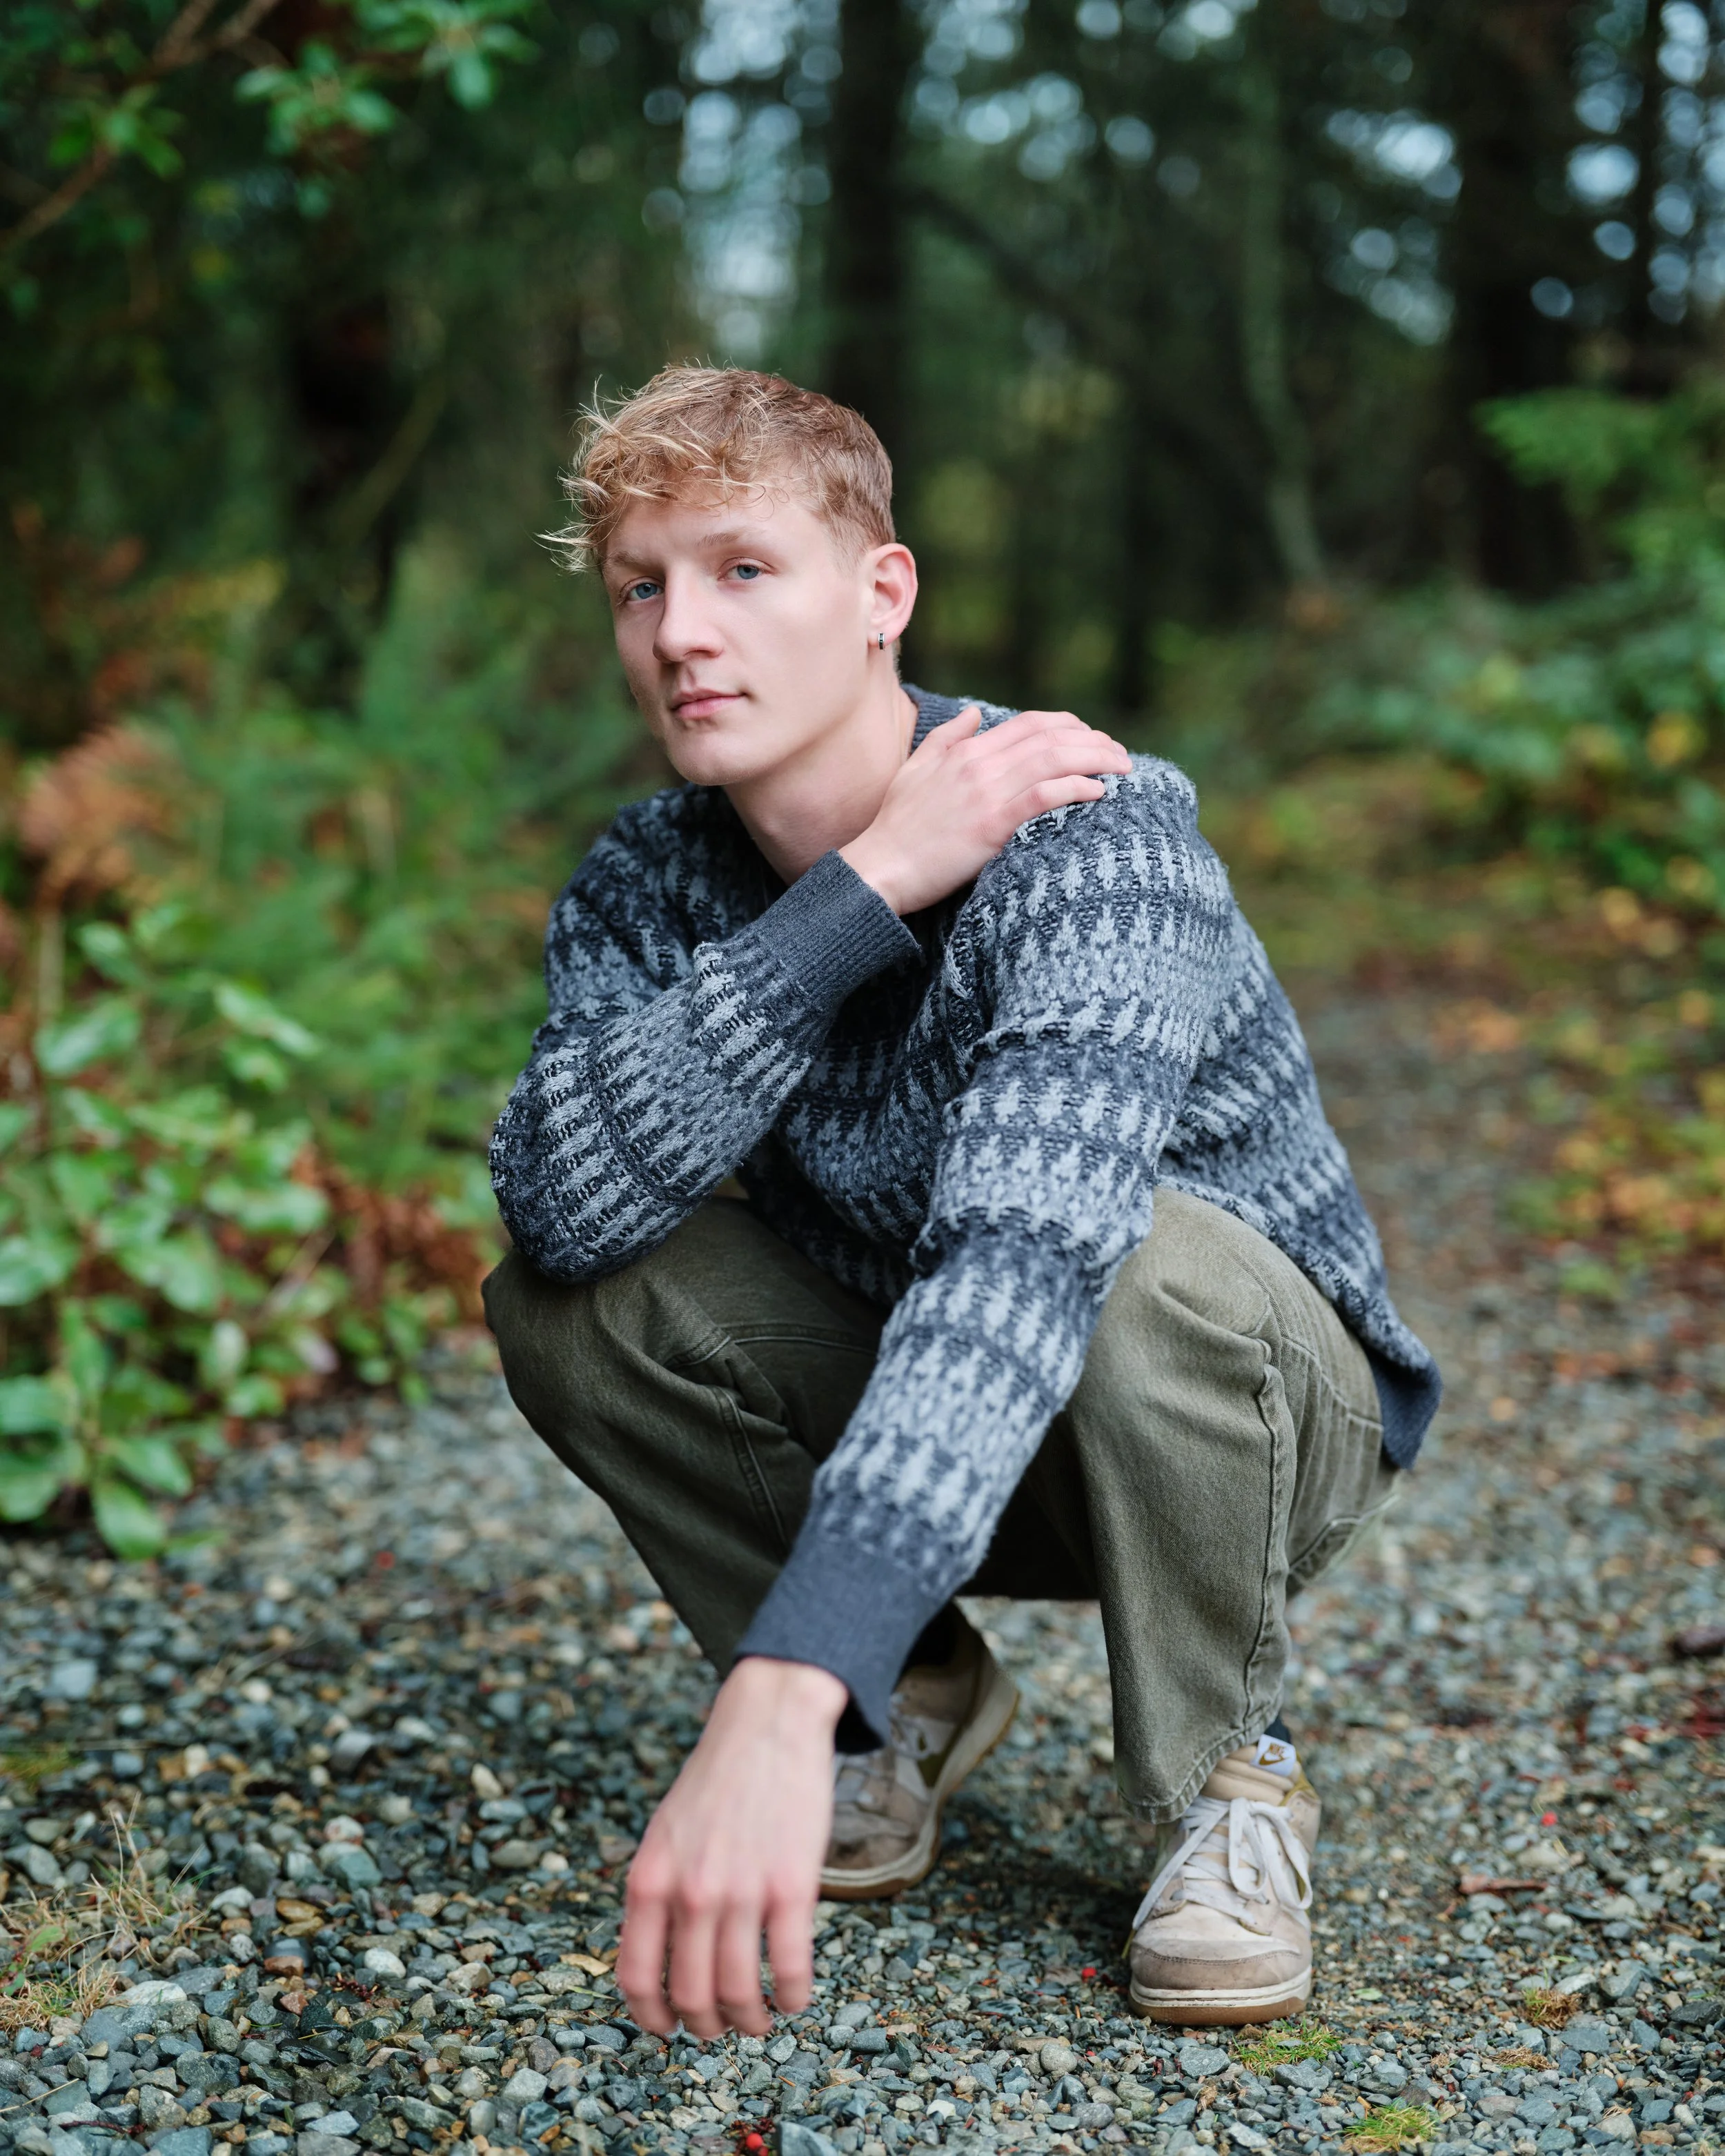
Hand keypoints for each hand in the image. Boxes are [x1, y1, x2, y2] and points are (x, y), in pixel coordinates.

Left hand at [616, 1656, 845, 2037]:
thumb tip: (658, 1962)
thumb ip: (658, 1891)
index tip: (668, 2029)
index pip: (636, 1976)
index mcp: (649, 1878)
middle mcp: (689, 1892)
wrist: (767, 1722)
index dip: (651, 2018)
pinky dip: (791, 1997)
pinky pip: (788, 1968)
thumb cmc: (718, 1779)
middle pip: (690, 1995)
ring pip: (739, 1992)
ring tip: (760, 2019)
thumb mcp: (664, 1832)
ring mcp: (741, 1891)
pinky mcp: (791, 1886)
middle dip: (707, 2026)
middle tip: (723, 2026)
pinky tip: (794, 1998)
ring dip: (750, 2022)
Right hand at [839, 703, 1130, 915]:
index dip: (1069, 725)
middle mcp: (980, 764)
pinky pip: (1044, 796)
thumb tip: (973, 713)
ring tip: (1122, 768)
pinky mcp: (992, 824)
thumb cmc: (896, 826)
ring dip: (1096, 760)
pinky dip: (1076, 788)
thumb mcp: (915, 769)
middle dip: (1093, 740)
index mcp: (966, 750)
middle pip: (1051, 737)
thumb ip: (946, 738)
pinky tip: (1098, 792)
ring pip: (1054, 760)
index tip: (1092, 737)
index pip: (1030, 724)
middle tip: (1119, 754)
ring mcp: (987, 792)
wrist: (880, 868)